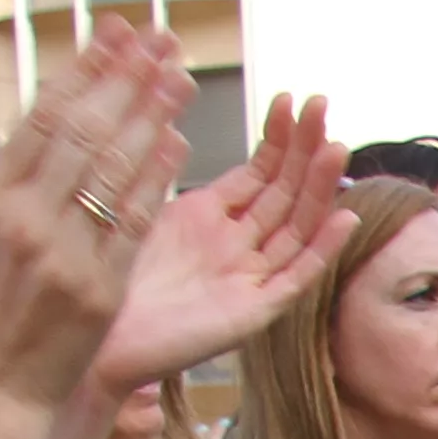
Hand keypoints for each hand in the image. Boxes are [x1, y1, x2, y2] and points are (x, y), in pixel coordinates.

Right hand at [0, 22, 188, 416]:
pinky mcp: (102, 288)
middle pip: (88, 132)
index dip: (84, 71)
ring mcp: (67, 255)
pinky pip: (135, 221)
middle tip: (160, 41)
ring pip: (117, 169)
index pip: (43, 118)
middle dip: (127, 80)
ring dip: (152, 116)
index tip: (113, 38)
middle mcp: (26, 221)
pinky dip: (157, 178)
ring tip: (179, 75)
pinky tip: (177, 142)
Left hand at [91, 88, 346, 396]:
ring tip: (337, 148)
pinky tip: (343, 218)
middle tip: (321, 105)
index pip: (259, 172)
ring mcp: (248, 279)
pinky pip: (295, 279)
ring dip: (319, 189)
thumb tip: (173, 126)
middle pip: (285, 193)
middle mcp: (237, 246)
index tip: (290, 100)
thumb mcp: (140, 211)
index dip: (278, 137)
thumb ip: (163, 172)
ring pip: (296, 228)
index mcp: (210, 218)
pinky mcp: (253, 314)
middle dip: (304, 149)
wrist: (94, 338)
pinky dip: (322, 250)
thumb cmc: (106, 279)